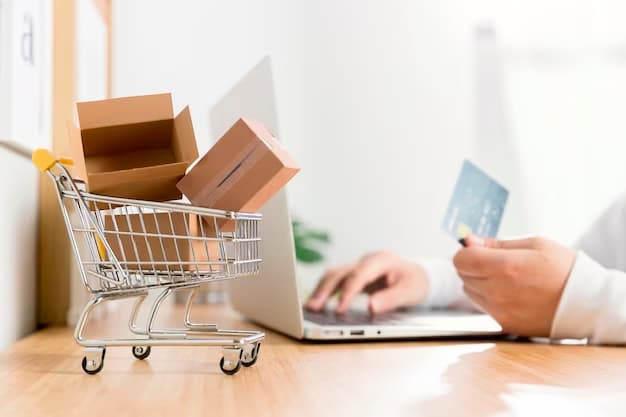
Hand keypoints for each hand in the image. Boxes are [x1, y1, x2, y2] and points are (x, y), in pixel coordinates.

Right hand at [305, 251, 429, 313]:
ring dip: (321, 290)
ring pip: (334, 274)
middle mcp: (366, 260)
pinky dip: (325, 290)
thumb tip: (371, 307)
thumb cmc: (415, 282)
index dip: (347, 292)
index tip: (339, 309)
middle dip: (325, 290)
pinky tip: (316, 302)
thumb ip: (391, 299)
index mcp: (381, 260)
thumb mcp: (410, 292)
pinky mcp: (354, 274)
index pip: (359, 275)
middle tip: (313, 308)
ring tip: (310, 307)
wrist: (418, 275)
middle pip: (340, 272)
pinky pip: (336, 280)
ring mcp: (359, 266)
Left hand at [453, 235, 575, 336]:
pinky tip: (511, 293)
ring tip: (506, 278)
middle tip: (495, 262)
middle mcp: (498, 292)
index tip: (478, 249)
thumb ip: (496, 244)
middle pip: (463, 275)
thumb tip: (469, 241)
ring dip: (479, 282)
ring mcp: (500, 311)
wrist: (587, 303)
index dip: (466, 251)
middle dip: (473, 265)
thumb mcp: (533, 244)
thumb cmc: (563, 268)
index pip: (461, 259)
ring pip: (470, 292)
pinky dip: (490, 298)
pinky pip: (484, 307)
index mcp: (505, 267)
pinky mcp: (505, 324)